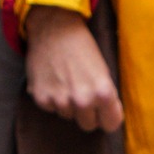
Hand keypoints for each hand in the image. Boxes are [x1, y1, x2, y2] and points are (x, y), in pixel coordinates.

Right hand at [23, 5, 121, 131]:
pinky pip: (51, 108)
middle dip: (87, 113)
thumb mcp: (103, 70)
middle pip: (88, 125)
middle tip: (82, 92)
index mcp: (103, 92)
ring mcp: (60, 101)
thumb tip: (106, 118)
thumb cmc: (82, 46)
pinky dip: (51, 98)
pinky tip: (52, 79)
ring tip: (65, 80)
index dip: (108, 117)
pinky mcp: (42, 99)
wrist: (53, 27)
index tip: (103, 111)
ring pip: (68, 116)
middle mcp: (82, 100)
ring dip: (68, 104)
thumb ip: (106, 96)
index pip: (111, 124)